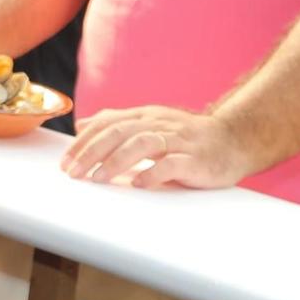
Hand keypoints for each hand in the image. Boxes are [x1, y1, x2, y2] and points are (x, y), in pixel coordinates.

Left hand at [61, 105, 256, 190]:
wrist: (235, 141)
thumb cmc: (187, 137)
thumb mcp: (151, 123)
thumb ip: (117, 122)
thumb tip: (83, 124)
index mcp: (146, 116)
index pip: (107, 123)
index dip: (84, 142)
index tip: (65, 162)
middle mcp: (160, 124)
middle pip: (119, 132)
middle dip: (92, 152)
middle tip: (73, 173)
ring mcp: (179, 141)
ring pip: (143, 144)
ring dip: (116, 161)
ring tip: (98, 178)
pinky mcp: (197, 159)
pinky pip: (173, 164)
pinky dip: (153, 173)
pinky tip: (139, 184)